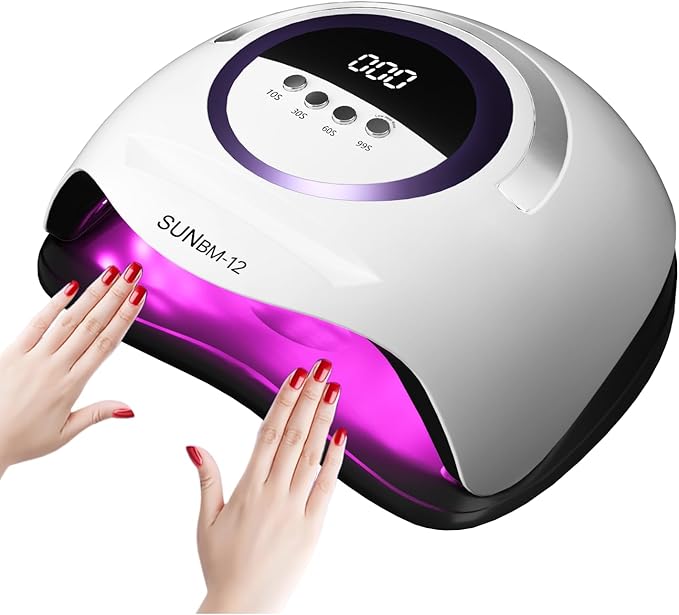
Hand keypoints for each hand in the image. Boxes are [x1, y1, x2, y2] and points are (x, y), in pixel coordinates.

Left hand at [0, 262, 146, 476]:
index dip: (124, 318)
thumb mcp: (64, 433)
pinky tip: (70, 287)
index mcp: (71, 386)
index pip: (106, 344)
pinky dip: (53, 304)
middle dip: (116, 296)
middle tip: (131, 275)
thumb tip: (127, 409)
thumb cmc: (20, 439)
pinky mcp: (12, 352)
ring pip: (69, 319)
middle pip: (93, 325)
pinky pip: (36, 323)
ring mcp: (33, 357)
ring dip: (92, 294)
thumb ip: (97, 414)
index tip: (138, 298)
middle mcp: (54, 367)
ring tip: (109, 274)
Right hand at [187, 359, 346, 613]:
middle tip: (321, 368)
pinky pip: (327, 488)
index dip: (284, 401)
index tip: (296, 376)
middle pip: (294, 435)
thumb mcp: (205, 520)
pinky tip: (343, 437)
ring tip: (334, 390)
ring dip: (324, 419)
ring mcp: (295, 509)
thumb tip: (194, 445)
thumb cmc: (222, 565)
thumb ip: (207, 478)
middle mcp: (273, 493)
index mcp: (247, 487)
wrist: (241, 609)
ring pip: (311, 454)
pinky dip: (335, 461)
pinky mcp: (313, 527)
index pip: (268, 432)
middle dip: (309, 398)